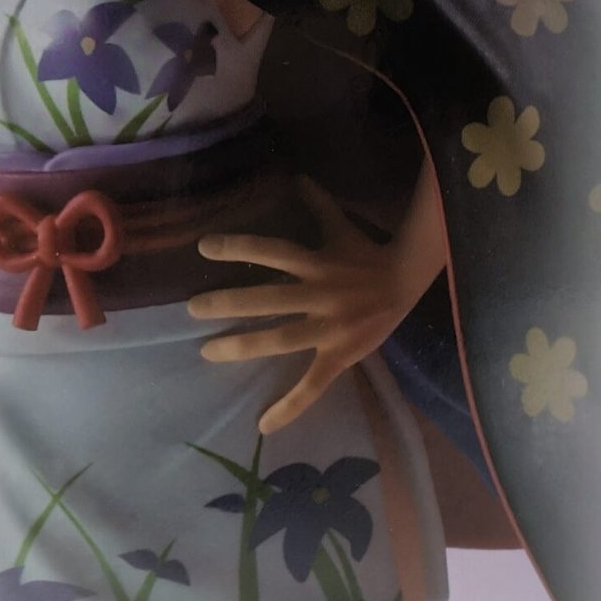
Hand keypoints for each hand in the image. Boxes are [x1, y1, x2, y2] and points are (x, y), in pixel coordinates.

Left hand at [188, 174, 422, 434]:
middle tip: (192, 308)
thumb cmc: (367, 256)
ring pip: (282, 339)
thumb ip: (317, 205)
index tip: (204, 247)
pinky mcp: (340, 355)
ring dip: (244, 346)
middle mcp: (321, 295)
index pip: (274, 252)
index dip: (241, 248)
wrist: (407, 284)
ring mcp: (330, 328)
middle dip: (230, 303)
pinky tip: (264, 425)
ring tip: (208, 352)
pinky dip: (290, 406)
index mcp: (318, 263)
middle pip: (270, 299)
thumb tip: (297, 175)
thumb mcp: (341, 228)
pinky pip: (313, 385)